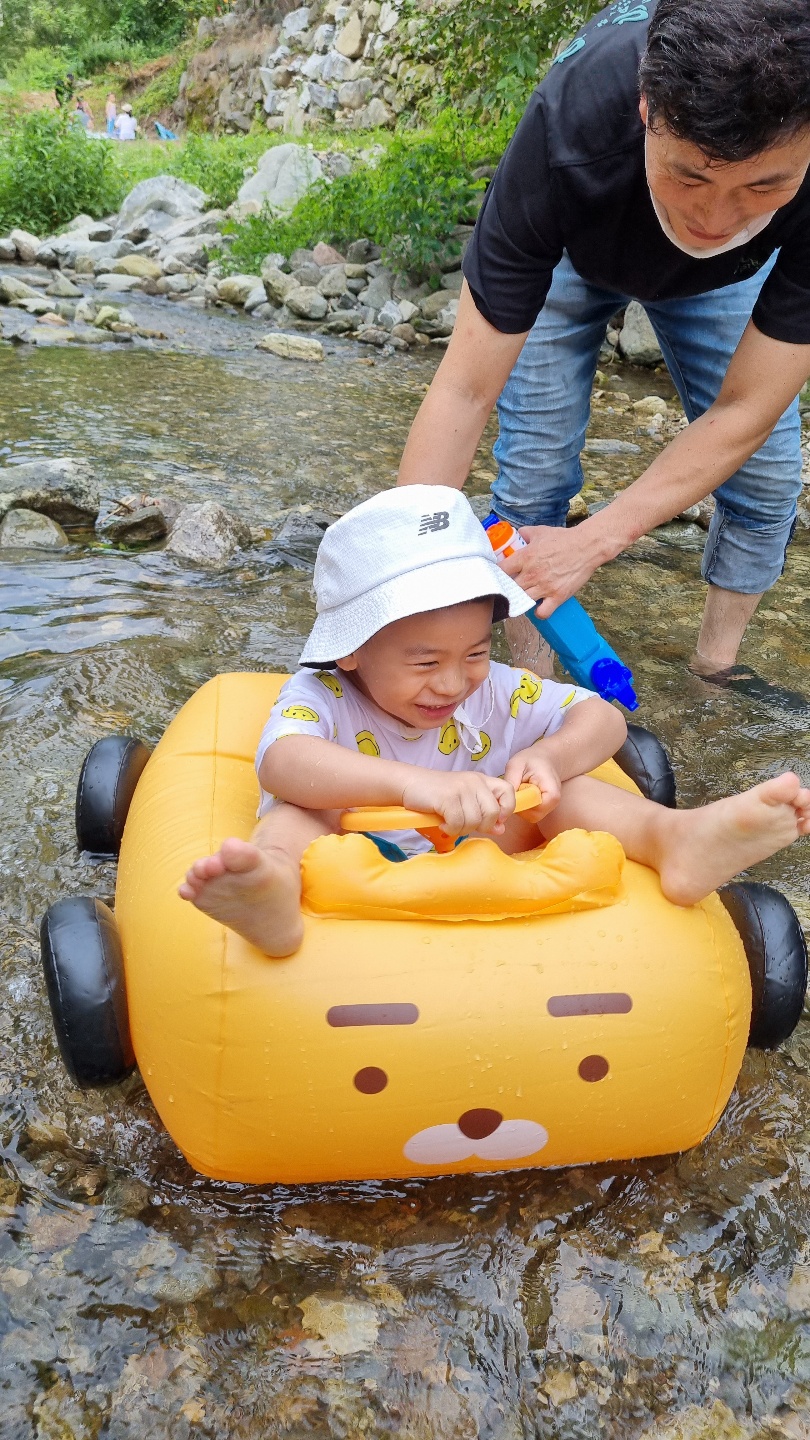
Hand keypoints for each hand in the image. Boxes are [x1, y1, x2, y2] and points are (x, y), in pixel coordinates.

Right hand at [401, 770, 516, 836]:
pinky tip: (442, 823)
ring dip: (462, 829)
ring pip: (475, 821)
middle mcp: (474, 782)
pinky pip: (458, 823)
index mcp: (481, 780)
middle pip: (493, 812)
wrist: (409, 784)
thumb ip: (483, 813)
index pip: (508, 792)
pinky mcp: (448, 797)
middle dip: (480, 826)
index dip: (506, 809)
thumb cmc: (436, 795)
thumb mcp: (463, 801)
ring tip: (450, 823)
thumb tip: (501, 829)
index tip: (493, 820)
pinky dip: (450, 829)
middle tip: (464, 824)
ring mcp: (461, 788)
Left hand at [500, 523, 602, 617]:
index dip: (498, 575)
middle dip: (508, 590)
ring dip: (522, 601)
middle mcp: (531, 574)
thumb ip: (525, 533)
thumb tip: (517, 534)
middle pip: (509, 589)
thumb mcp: (540, 531)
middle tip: (512, 589)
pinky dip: (539, 612)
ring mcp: (544, 587)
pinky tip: (539, 606)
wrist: (586, 546)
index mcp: (524, 558)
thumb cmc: (563, 539)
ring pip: (523, 602)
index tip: (500, 576)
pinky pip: (542, 613)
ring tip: (524, 598)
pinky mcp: (557, 596)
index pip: (500, 571)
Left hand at [503, 747, 562, 821]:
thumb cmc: (531, 759)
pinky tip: (521, 794)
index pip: (536, 810)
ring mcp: (550, 807)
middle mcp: (554, 803)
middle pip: (533, 816)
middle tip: (514, 791)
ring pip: (531, 816)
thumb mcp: (517, 764)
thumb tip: (504, 798)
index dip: (521, 805)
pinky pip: (531, 813)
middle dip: (519, 807)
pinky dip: (523, 806)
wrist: (545, 758)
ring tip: (518, 790)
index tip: (514, 793)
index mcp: (551, 792)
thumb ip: (511, 780)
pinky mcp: (544, 808)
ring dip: (520, 807)